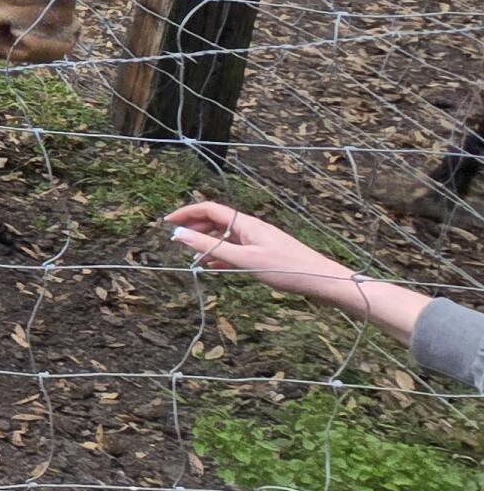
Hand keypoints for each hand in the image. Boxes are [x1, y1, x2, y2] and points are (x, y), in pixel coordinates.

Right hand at [163, 198, 427, 341]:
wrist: (323, 281)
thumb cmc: (286, 269)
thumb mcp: (244, 260)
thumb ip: (211, 248)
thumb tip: (180, 235)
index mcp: (246, 224)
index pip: (209, 209)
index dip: (186, 213)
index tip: (167, 223)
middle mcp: (251, 228)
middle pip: (216, 220)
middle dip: (194, 226)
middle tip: (177, 240)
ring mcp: (258, 241)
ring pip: (225, 236)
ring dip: (207, 243)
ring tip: (192, 256)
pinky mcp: (265, 254)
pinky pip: (236, 249)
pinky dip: (221, 255)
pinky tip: (214, 267)